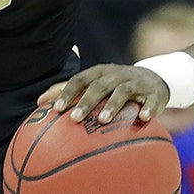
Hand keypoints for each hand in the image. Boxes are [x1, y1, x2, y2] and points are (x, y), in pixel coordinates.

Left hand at [37, 63, 169, 123]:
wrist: (154, 79)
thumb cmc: (114, 86)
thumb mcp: (94, 84)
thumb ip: (68, 91)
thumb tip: (39, 102)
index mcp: (99, 73)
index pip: (80, 79)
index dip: (68, 93)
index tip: (56, 109)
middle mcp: (115, 75)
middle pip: (99, 86)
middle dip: (86, 101)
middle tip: (75, 119)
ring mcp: (135, 83)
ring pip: (122, 91)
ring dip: (112, 105)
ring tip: (102, 120)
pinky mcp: (153, 93)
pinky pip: (151, 100)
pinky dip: (147, 108)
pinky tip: (143, 118)